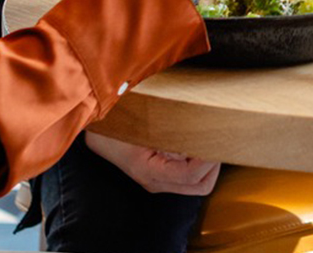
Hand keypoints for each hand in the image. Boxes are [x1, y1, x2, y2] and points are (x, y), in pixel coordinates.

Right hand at [83, 131, 221, 194]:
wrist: (96, 134)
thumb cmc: (115, 126)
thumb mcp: (142, 126)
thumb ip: (169, 133)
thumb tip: (200, 133)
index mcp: (151, 173)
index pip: (192, 175)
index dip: (209, 158)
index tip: (216, 139)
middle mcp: (157, 182)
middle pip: (202, 185)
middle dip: (214, 164)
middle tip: (215, 139)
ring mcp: (159, 180)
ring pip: (198, 181)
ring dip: (207, 161)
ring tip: (205, 139)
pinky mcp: (162, 173)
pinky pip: (189, 173)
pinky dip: (198, 159)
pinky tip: (194, 141)